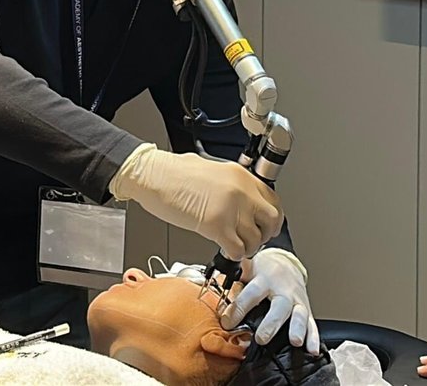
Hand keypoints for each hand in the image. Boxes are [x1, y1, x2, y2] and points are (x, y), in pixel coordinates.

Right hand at [110, 144, 281, 260]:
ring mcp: (231, 209)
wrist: (153, 175)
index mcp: (242, 176)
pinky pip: (237, 250)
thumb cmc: (173, 172)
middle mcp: (242, 191)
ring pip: (255, 239)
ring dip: (247, 247)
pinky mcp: (216, 226)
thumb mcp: (213, 171)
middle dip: (265, 234)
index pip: (273, 200)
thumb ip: (232, 187)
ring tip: (235, 246)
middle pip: (272, 220)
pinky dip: (233, 255)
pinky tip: (225, 251)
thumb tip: (240, 204)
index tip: (266, 226)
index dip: (271, 218)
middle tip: (254, 239)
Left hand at [221, 249, 319, 354]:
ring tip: (295, 341)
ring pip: (299, 314)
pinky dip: (313, 337)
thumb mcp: (248, 266)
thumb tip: (215, 278)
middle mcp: (283, 290)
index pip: (251, 294)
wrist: (286, 264)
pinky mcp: (306, 309)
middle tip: (262, 338)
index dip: (239, 308)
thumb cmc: (264, 269)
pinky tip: (312, 349)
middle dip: (272, 323)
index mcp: (265, 279)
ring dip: (297, 328)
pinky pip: (312, 324)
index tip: (227, 323)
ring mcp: (296, 301)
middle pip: (279, 306)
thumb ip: (234, 274)